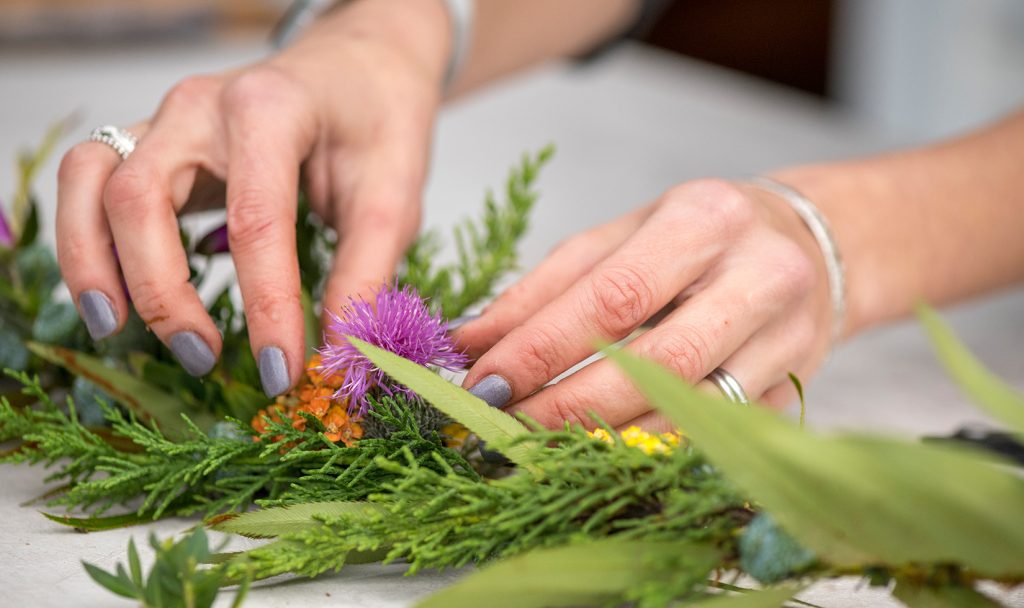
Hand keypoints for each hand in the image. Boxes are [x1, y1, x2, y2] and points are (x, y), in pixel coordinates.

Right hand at [56, 0, 450, 394]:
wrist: (357, 66)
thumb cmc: (377, 120)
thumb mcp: (394, 194)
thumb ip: (366, 273)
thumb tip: (338, 354)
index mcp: (271, 109)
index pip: (256, 219)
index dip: (266, 305)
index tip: (283, 371)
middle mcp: (202, 107)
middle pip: (141, 198)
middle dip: (162, 292)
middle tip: (204, 358)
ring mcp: (166, 120)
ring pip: (90, 182)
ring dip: (93, 263)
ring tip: (120, 331)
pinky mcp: (152, 142)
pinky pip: (90, 183)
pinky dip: (88, 241)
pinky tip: (118, 297)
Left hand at [454, 179, 833, 431]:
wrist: (813, 244)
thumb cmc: (701, 237)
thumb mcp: (620, 236)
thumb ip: (545, 288)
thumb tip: (471, 340)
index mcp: (705, 221)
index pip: (613, 296)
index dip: (541, 348)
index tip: (483, 383)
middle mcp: (758, 278)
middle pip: (654, 364)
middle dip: (566, 406)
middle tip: (500, 428)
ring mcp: (787, 342)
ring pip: (686, 414)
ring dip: (601, 441)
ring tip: (536, 447)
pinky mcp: (792, 391)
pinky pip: (709, 437)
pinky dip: (646, 452)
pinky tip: (596, 456)